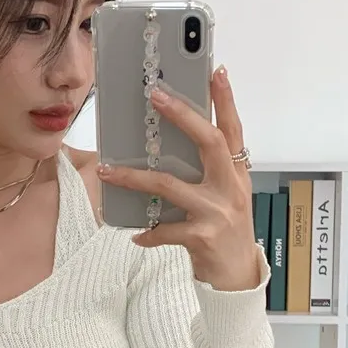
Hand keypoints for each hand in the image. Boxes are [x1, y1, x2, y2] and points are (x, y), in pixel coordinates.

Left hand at [96, 66, 260, 291]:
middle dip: (183, 116)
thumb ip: (208, 172)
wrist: (238, 276)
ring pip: (170, 185)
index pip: (233, 129)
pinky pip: (165, 230)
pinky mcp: (202, 237)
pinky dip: (148, 232)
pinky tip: (135, 234)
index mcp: (236, 174)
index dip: (226, 100)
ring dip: (135, 178)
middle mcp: (230, 188)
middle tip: (156, 96)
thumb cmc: (226, 231)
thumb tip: (169, 147)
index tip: (215, 71)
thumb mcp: (225, 196)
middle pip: (210, 142)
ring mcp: (217, 212)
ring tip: (109, 173)